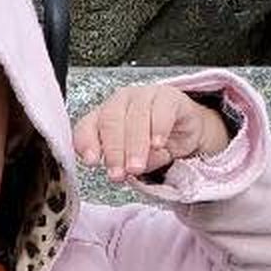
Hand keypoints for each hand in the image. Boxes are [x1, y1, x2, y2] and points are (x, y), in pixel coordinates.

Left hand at [72, 84, 230, 182]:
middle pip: (110, 121)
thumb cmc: (151, 144)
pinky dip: (158, 128)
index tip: (91, 162)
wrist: (184, 131)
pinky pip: (161, 110)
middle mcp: (120, 102)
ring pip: (135, 116)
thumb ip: (123, 164)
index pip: (86, 127)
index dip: (86, 143)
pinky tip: (157, 144)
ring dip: (135, 145)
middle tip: (119, 174)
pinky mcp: (169, 97)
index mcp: (103, 117)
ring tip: (136, 166)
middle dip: (114, 151)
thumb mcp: (131, 160)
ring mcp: (144, 95)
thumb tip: (123, 173)